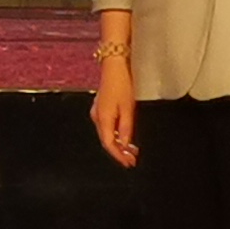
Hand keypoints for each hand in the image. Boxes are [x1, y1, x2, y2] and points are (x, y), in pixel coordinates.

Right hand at [91, 46, 137, 167]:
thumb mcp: (128, 108)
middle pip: (107, 141)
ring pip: (107, 134)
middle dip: (119, 152)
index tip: (129, 163)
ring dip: (119, 143)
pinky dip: (116, 134)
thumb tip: (124, 144)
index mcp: (102, 118)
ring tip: (131, 150)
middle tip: (132, 160)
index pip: (109, 144)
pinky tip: (124, 135)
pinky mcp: (101, 107)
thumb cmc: (121, 83)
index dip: (119, 156)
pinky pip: (107, 126)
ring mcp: (98, 111)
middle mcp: (97, 117)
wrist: (114, 65)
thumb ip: (126, 128)